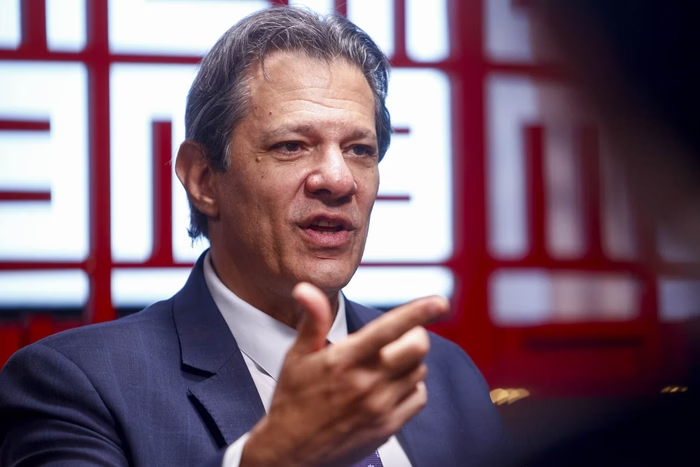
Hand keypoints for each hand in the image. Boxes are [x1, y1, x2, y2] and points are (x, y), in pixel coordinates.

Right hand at [240, 282, 448, 466]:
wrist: (290, 453)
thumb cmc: (292, 401)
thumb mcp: (297, 357)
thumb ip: (313, 320)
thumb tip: (306, 288)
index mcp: (344, 359)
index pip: (389, 328)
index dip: (419, 311)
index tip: (440, 301)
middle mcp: (366, 382)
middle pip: (417, 348)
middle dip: (416, 334)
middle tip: (403, 335)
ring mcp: (379, 406)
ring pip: (420, 371)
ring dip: (412, 361)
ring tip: (389, 363)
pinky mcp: (387, 427)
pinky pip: (419, 398)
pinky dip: (413, 387)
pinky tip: (394, 385)